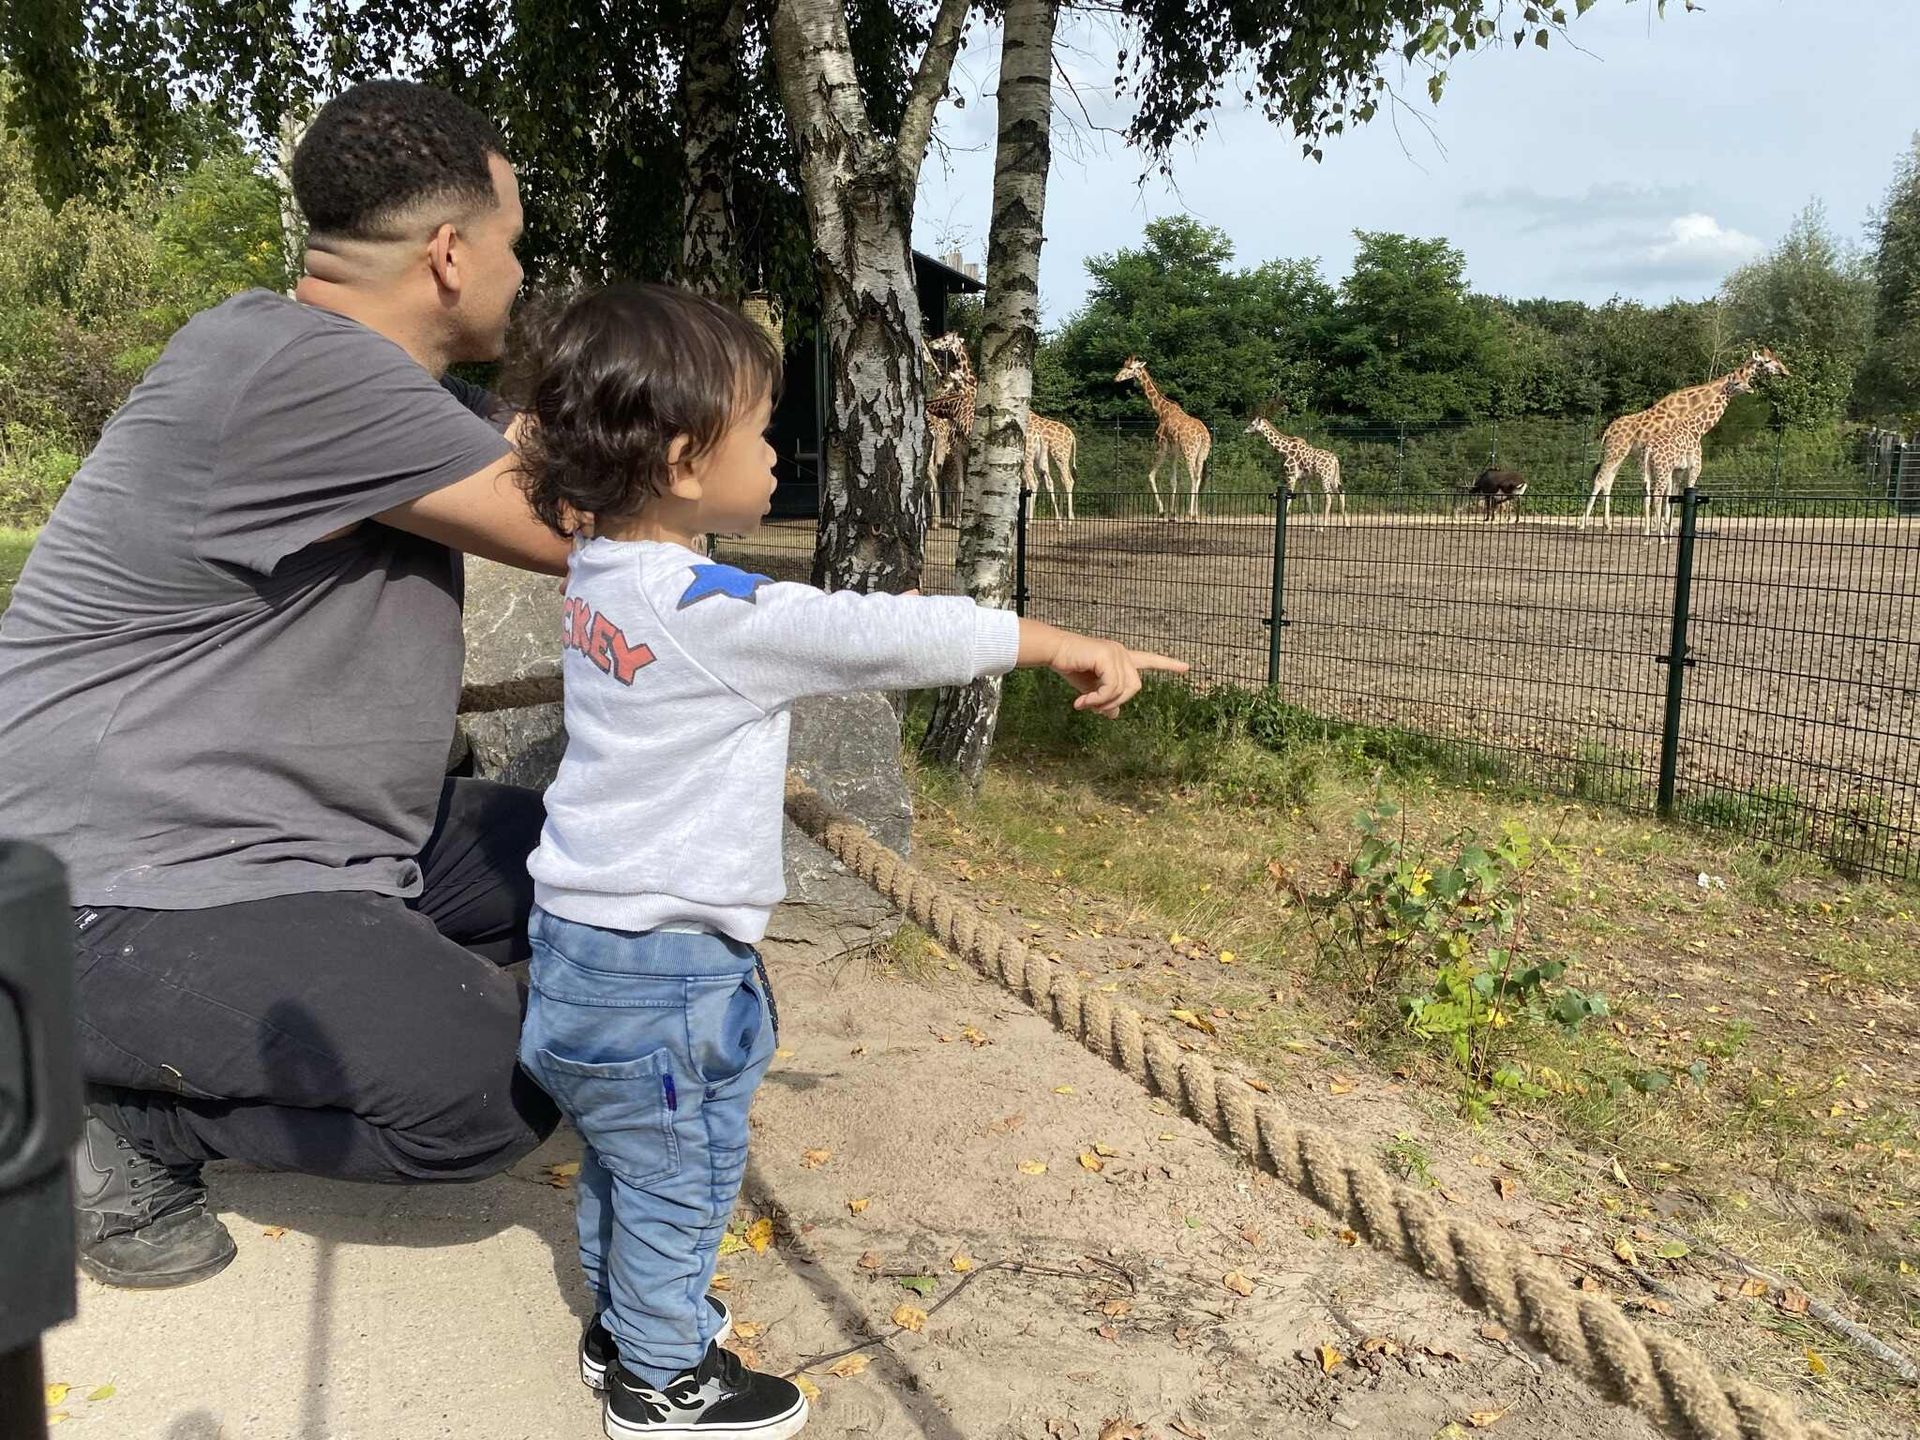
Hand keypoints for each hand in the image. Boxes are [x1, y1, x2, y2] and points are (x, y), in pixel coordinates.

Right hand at [1043, 630, 1186, 717]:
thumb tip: (1115, 715)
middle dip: (1117, 701)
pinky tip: (1082, 702)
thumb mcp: (1091, 690)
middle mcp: (1122, 652)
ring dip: (1103, 702)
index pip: (1149, 660)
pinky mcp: (1107, 655)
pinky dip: (1098, 699)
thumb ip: (1105, 700)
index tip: (1186, 668)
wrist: (1054, 652)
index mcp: (1121, 658)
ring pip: (1123, 689)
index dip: (1168, 665)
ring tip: (1084, 705)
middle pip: (1135, 687)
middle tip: (1095, 709)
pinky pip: (1112, 686)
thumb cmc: (1071, 667)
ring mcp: (1116, 652)